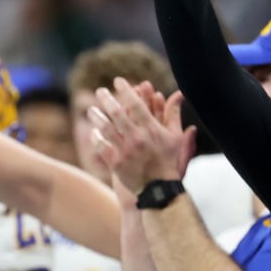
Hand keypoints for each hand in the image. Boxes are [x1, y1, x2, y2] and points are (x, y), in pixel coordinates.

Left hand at [88, 77, 193, 194]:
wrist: (159, 189)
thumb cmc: (168, 161)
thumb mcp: (175, 137)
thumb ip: (174, 114)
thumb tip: (179, 93)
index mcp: (152, 130)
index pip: (137, 105)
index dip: (127, 91)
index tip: (118, 80)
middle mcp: (138, 138)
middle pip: (118, 113)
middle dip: (107, 99)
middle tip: (100, 91)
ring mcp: (125, 151)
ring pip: (106, 128)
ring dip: (97, 116)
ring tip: (91, 110)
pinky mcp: (115, 163)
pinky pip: (101, 146)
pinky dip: (96, 137)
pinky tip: (93, 131)